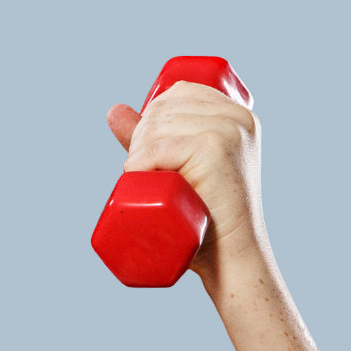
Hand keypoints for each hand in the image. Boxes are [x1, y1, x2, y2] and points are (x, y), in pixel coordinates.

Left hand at [107, 80, 266, 283]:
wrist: (230, 256)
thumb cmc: (204, 218)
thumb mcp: (178, 166)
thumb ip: (149, 137)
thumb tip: (113, 110)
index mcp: (236, 114)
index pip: (178, 93)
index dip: (151, 118)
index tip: (149, 153)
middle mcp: (237, 118)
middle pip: (162, 109)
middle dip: (139, 140)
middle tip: (147, 177)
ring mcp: (229, 131)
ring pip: (156, 128)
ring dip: (138, 157)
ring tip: (152, 185)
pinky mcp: (215, 149)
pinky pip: (158, 149)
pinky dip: (141, 166)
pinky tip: (144, 182)